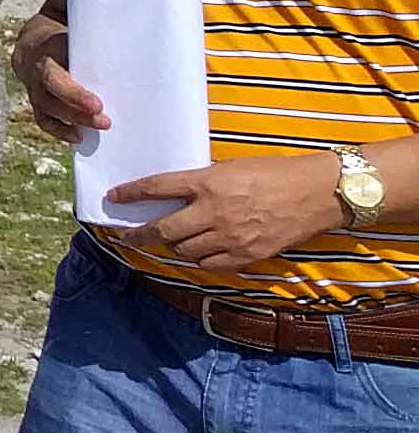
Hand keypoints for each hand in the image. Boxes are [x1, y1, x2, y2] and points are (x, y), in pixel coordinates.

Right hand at [17, 21, 103, 145]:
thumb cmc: (72, 26)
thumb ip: (108, 25)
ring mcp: (32, 84)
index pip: (54, 70)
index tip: (98, 101)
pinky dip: (58, 130)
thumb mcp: (84, 19)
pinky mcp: (36, 98)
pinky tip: (78, 137)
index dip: (73, 90)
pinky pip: (42, 118)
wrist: (37, 34)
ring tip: (100, 126)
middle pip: (49, 92)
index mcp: (46, 44)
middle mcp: (34, 66)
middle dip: (75, 106)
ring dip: (71, 119)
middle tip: (104, 117)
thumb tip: (159, 18)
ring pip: (45, 107)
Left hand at [107, 153, 347, 272]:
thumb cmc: (277, 172)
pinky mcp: (247, 254)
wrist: (318, 192)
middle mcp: (214, 211)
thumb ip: (204, 182)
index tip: (115, 197)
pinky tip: (197, 254)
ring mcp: (230, 236)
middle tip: (128, 236)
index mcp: (208, 183)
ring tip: (171, 240)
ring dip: (174, 246)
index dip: (131, 194)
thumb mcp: (233, 167)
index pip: (157, 188)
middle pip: (162, 229)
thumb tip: (177, 194)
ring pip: (184, 250)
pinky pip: (210, 265)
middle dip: (140, 235)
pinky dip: (199, 260)